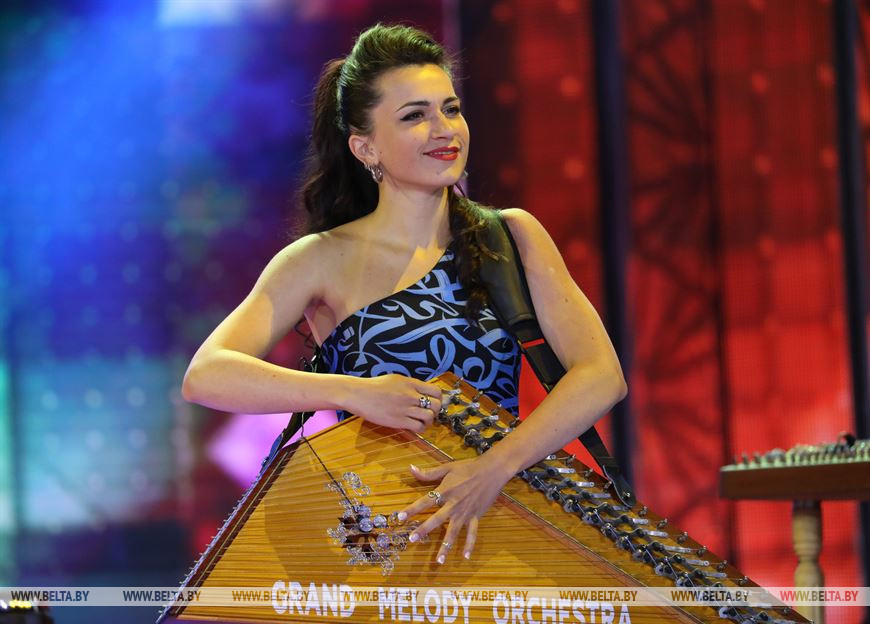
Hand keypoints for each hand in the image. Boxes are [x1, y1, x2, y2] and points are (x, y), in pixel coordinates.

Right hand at [344, 374, 441, 431]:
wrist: (358, 394)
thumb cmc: (374, 386)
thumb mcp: (395, 380)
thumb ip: (410, 385)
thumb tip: (421, 392)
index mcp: (410, 383)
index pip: (436, 391)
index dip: (438, 398)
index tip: (433, 402)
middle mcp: (410, 395)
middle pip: (436, 405)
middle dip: (435, 411)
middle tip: (429, 414)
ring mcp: (405, 408)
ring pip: (429, 417)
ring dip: (429, 421)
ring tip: (422, 422)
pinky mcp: (398, 420)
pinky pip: (419, 427)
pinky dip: (421, 429)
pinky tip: (415, 427)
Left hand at [397, 455, 514, 563]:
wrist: (492, 470)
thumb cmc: (468, 467)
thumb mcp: (447, 467)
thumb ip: (429, 472)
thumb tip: (411, 468)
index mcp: (445, 491)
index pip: (425, 501)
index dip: (412, 509)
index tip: (400, 518)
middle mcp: (454, 504)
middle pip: (436, 519)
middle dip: (424, 530)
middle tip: (412, 539)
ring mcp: (465, 513)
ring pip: (454, 532)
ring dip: (446, 546)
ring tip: (439, 560)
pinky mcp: (476, 516)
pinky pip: (472, 533)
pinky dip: (470, 545)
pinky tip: (466, 557)